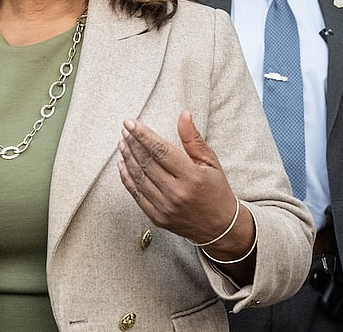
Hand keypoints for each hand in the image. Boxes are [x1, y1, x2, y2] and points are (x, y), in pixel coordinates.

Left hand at [116, 110, 236, 242]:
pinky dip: (127, 178)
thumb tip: (183, 114)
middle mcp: (176, 193)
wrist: (220, 228)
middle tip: (125, 130)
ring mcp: (165, 207)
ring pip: (138, 177)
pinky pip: (136, 194)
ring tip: (122, 143)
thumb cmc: (217, 191)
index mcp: (192, 177)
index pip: (161, 151)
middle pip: (146, 163)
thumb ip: (193, 138)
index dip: (143, 135)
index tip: (130, 122)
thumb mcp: (211, 162)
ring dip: (127, 158)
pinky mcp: (157, 218)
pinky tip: (122, 164)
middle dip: (132, 143)